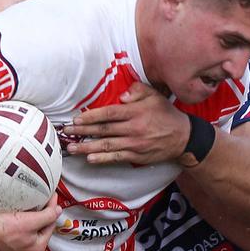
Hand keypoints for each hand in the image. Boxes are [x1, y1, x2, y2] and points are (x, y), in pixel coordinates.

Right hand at [0, 193, 60, 250]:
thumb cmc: (3, 230)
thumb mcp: (31, 221)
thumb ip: (48, 215)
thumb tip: (58, 210)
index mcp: (38, 249)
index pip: (50, 224)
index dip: (51, 208)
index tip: (51, 196)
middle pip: (40, 228)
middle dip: (41, 214)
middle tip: (40, 200)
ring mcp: (16, 250)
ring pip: (28, 230)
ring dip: (29, 218)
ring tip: (28, 206)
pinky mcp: (5, 244)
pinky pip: (16, 231)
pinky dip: (18, 222)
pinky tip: (14, 215)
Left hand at [63, 82, 189, 164]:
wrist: (182, 137)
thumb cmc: (166, 114)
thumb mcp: (154, 96)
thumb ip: (137, 91)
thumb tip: (122, 96)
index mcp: (135, 112)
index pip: (109, 113)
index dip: (91, 116)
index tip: (76, 118)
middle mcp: (133, 128)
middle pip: (103, 130)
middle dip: (82, 131)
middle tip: (67, 132)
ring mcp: (134, 144)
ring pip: (107, 145)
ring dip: (87, 147)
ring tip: (72, 148)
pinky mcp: (136, 156)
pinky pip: (116, 157)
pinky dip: (102, 159)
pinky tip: (90, 159)